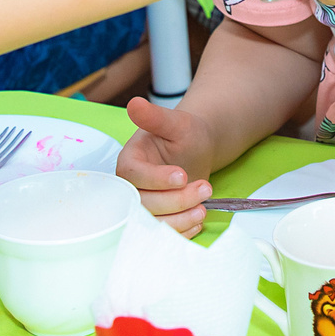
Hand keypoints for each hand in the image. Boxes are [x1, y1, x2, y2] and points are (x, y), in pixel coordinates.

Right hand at [116, 96, 215, 234]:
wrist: (197, 150)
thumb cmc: (185, 134)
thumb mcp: (175, 122)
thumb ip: (155, 117)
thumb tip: (134, 103)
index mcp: (129, 162)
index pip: (134, 176)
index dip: (157, 179)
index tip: (182, 175)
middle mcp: (132, 187)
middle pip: (144, 203)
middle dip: (176, 200)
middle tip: (206, 188)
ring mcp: (145, 205)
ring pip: (154, 222)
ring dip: (180, 219)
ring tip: (204, 208)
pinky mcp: (159, 219)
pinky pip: (165, 232)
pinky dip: (183, 230)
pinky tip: (199, 220)